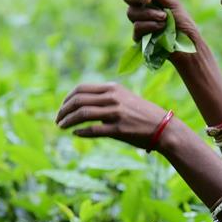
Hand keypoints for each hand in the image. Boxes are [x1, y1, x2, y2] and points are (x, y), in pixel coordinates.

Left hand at [54, 82, 174, 151]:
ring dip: (68, 121)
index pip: (80, 88)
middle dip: (63, 110)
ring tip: (61, 127)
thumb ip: (105, 98)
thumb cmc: (141, 114)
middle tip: (58, 119)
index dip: (67, 99)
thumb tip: (81, 104)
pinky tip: (75, 134)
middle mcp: (113, 98)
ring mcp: (116, 113)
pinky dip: (81, 132)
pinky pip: (93, 130)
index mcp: (113, 88)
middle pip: (78, 100)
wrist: (163, 127)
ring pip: (82, 114)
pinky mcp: (119, 129)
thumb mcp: (124, 98)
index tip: (62, 108)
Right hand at [123, 0, 200, 50]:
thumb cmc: (183, 24)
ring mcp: (139, 21)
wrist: (188, 45)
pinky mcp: (139, 36)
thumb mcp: (173, 4)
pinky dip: (150, 26)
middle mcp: (142, 7)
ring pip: (132, 12)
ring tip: (164, 18)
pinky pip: (137, 27)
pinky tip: (161, 28)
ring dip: (149, 13)